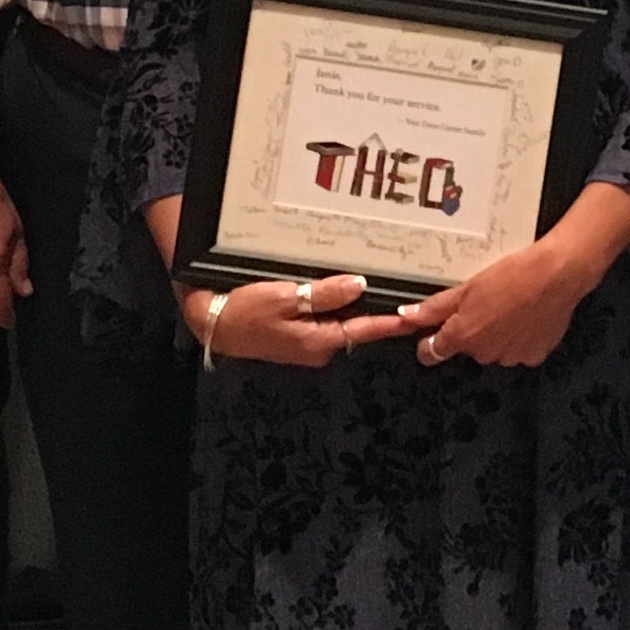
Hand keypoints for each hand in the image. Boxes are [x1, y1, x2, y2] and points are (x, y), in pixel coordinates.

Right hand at [194, 271, 412, 369]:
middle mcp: (319, 347)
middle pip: (356, 324)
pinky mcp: (299, 336)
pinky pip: (326, 319)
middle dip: (377, 309)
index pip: (365, 330)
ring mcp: (309, 344)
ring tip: (380, 282)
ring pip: (341, 321)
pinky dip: (336, 305)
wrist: (213, 324)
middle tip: (401, 287)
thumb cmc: (246, 310)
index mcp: (320, 341)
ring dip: (356, 305)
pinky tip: (342, 288)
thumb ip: (323, 294)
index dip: (392, 322)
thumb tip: (360, 285)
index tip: (416, 316)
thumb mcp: (284, 298)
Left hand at [406, 238, 607, 370]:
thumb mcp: (467, 287)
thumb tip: (406, 316)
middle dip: (471, 330)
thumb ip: (435, 308)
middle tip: (485, 304)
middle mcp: (484, 353)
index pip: (432, 353)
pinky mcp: (533, 356)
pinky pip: (518, 350)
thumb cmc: (513, 275)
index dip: (430, 342)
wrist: (557, 275)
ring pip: (494, 349)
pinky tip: (526, 316)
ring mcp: (510, 357)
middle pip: (467, 347)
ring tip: (510, 306)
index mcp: (463, 336)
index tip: (434, 333)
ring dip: (496, 334)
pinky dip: (519, 338)